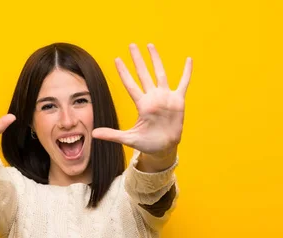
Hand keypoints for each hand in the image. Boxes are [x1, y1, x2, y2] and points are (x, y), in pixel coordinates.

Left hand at [92, 43, 191, 158]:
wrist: (163, 148)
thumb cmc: (146, 143)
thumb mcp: (129, 139)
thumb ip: (112, 135)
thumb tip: (94, 133)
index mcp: (142, 105)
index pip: (130, 85)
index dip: (124, 72)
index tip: (117, 59)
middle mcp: (153, 97)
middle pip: (144, 74)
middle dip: (137, 59)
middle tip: (131, 45)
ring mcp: (165, 98)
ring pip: (160, 74)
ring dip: (156, 60)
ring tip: (150, 45)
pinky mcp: (178, 101)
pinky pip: (183, 84)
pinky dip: (186, 72)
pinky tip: (188, 60)